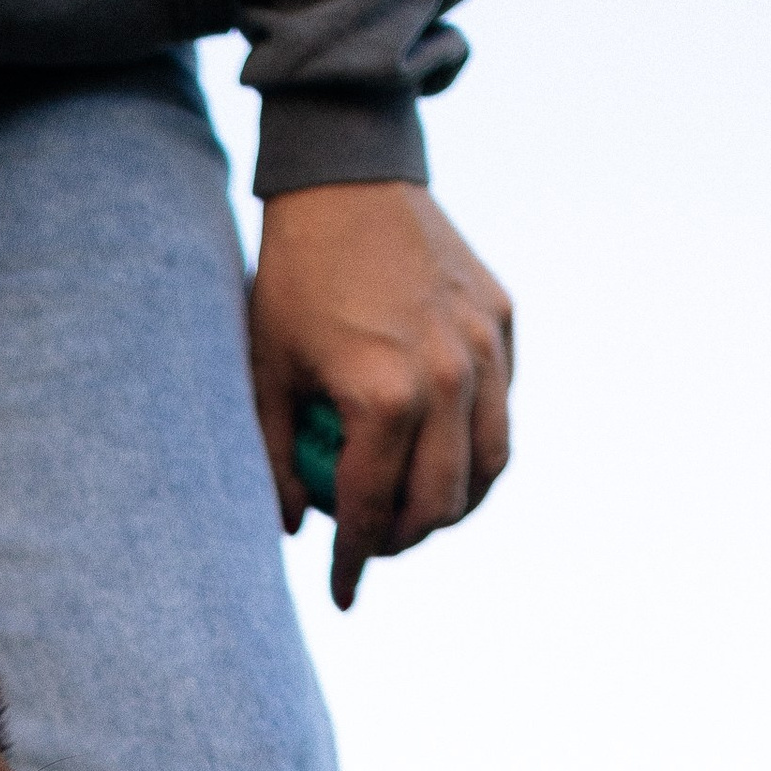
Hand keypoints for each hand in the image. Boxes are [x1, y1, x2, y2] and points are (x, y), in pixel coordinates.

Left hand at [248, 182, 513, 609]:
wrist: (348, 179)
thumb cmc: (292, 278)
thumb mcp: (266, 371)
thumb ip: (276, 457)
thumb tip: (288, 529)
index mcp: (385, 395)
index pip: (375, 508)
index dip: (355, 560)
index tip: (342, 591)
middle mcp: (449, 376)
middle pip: (444, 501)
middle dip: (407, 540)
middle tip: (375, 546)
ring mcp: (487, 347)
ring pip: (491, 464)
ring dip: (455, 503)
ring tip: (416, 513)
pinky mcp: (504, 320)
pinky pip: (501, 408)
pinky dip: (475, 443)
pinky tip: (440, 449)